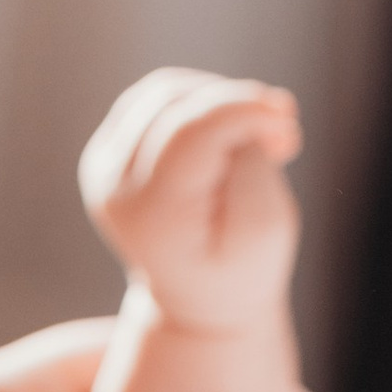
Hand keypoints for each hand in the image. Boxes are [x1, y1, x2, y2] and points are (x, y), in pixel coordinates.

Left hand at [79, 70, 303, 330]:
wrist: (199, 299)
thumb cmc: (240, 268)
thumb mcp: (265, 232)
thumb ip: (255, 169)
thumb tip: (244, 115)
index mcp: (152, 216)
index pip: (191, 132)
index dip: (243, 110)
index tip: (289, 117)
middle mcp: (114, 188)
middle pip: (176, 105)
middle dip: (237, 105)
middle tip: (285, 134)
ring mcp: (102, 168)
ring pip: (164, 92)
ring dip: (219, 100)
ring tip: (258, 136)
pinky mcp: (107, 151)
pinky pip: (154, 99)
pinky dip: (198, 102)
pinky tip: (229, 132)